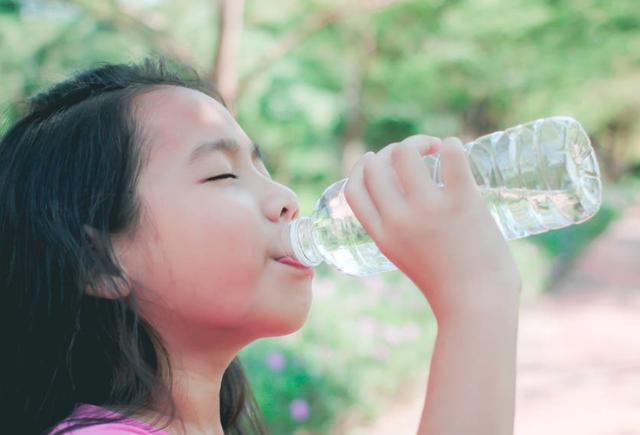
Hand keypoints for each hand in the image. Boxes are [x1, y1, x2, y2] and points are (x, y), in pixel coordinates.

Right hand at [343, 135, 520, 323]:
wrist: (478, 306)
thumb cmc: (449, 286)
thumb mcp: (407, 258)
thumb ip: (400, 232)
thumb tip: (409, 202)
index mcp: (383, 236)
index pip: (353, 190)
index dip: (361, 168)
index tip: (377, 160)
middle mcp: (399, 220)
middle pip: (375, 165)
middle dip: (392, 150)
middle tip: (418, 155)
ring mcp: (428, 210)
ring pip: (403, 152)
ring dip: (418, 143)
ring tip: (437, 149)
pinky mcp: (461, 202)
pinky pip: (450, 157)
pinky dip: (451, 145)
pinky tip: (454, 147)